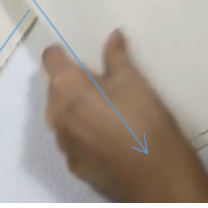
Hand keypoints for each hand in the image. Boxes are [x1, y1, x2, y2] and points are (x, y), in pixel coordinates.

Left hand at [42, 29, 207, 202]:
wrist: (155, 172)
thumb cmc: (143, 118)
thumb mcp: (133, 81)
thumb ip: (117, 56)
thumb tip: (112, 35)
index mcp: (67, 88)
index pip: (51, 60)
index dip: (61, 53)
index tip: (74, 51)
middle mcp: (56, 115)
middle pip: (55, 90)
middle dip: (71, 83)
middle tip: (100, 82)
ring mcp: (64, 144)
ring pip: (62, 118)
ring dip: (76, 110)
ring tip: (107, 111)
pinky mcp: (75, 165)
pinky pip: (73, 141)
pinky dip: (84, 134)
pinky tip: (108, 137)